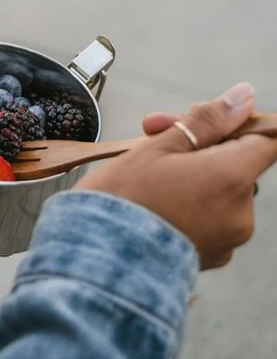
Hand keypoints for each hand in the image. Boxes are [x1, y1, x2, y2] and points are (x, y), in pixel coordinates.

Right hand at [76, 82, 276, 269]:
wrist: (99, 261)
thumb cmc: (124, 201)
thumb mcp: (159, 146)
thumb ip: (207, 120)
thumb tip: (243, 97)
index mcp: (232, 177)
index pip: (267, 139)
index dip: (243, 123)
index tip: (213, 120)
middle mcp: (241, 212)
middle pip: (237, 162)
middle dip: (200, 144)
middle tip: (153, 132)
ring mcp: (229, 238)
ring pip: (221, 188)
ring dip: (193, 172)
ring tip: (148, 171)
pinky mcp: (213, 255)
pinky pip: (212, 216)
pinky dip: (192, 203)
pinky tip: (156, 200)